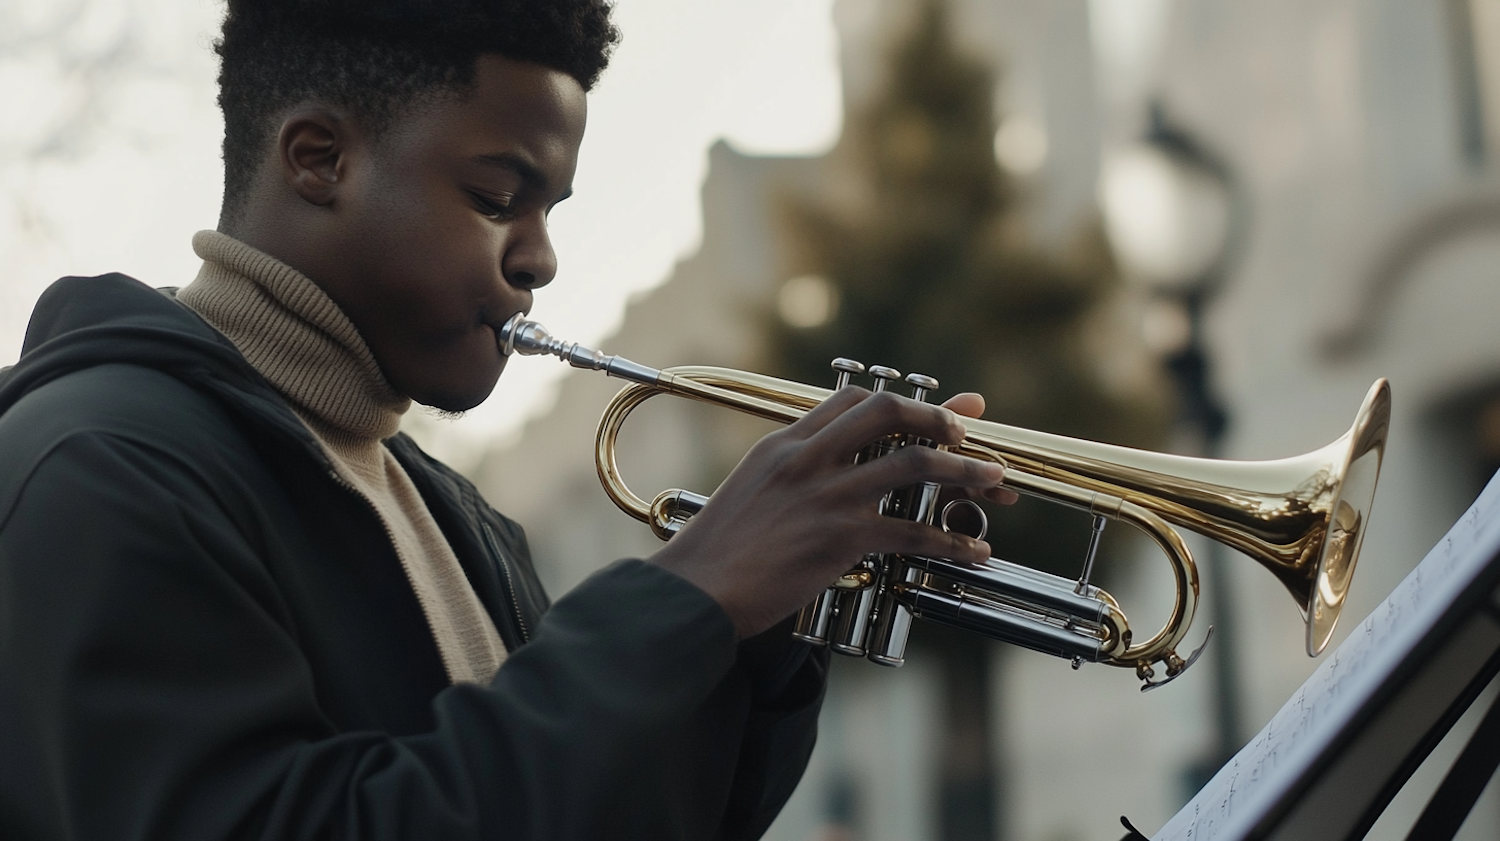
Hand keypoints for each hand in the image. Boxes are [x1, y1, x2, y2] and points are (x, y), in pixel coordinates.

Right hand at [649, 387, 1009, 637]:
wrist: (695, 593)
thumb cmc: (716, 554)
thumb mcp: (748, 493)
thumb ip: (786, 476)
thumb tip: (822, 477)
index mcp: (782, 444)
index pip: (848, 400)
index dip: (896, 400)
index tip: (927, 410)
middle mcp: (808, 459)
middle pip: (888, 412)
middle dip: (938, 418)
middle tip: (967, 432)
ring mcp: (826, 496)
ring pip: (915, 463)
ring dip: (964, 469)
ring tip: (993, 479)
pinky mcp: (840, 538)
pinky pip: (913, 531)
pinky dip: (952, 540)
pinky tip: (972, 550)